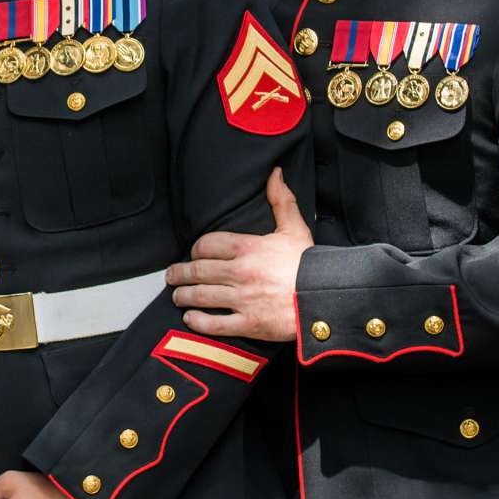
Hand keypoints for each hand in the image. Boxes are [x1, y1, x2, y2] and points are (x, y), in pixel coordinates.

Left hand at [164, 168, 311, 341]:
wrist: (326, 298)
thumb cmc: (309, 264)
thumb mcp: (295, 227)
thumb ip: (281, 200)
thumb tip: (275, 174)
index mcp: (248, 248)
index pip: (206, 245)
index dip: (196, 249)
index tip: (194, 254)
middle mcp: (240, 272)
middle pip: (197, 271)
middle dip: (179, 273)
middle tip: (172, 275)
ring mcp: (242, 299)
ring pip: (200, 296)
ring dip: (183, 296)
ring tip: (177, 296)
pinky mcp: (248, 323)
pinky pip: (214, 324)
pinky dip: (197, 322)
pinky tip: (190, 318)